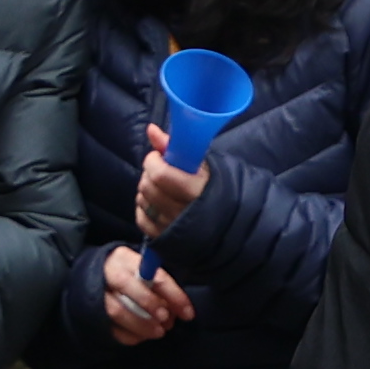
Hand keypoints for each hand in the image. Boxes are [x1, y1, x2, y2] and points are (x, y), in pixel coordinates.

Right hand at [99, 247, 194, 344]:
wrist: (94, 277)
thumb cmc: (129, 274)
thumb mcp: (144, 269)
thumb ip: (159, 284)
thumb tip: (178, 308)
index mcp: (126, 258)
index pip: (152, 273)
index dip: (173, 294)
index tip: (187, 312)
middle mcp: (108, 272)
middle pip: (126, 286)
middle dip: (150, 304)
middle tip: (167, 320)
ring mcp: (97, 292)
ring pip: (116, 310)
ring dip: (141, 324)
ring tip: (158, 332)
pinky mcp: (92, 312)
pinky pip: (110, 327)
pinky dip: (128, 335)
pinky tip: (142, 337)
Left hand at [133, 120, 209, 238]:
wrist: (227, 221)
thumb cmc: (211, 187)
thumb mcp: (201, 164)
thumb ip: (173, 146)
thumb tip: (151, 129)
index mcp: (197, 191)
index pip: (161, 175)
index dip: (154, 161)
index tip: (159, 156)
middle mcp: (184, 213)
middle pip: (149, 188)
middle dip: (149, 174)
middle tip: (159, 169)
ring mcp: (173, 228)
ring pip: (143, 202)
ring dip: (146, 190)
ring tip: (159, 186)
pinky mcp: (164, 239)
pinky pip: (142, 219)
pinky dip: (144, 207)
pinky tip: (154, 202)